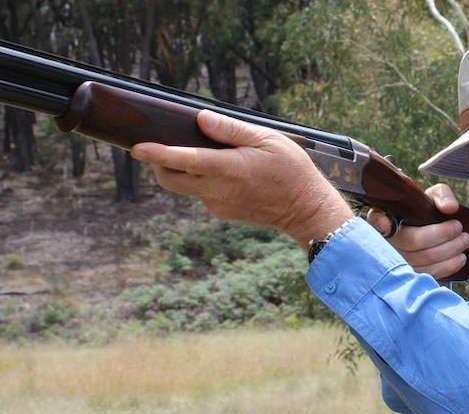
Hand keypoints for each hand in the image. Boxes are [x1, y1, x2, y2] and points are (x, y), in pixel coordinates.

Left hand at [130, 110, 353, 245]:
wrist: (305, 210)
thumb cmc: (292, 171)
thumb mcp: (269, 140)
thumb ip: (232, 130)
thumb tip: (201, 119)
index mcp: (230, 169)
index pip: (184, 161)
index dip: (157, 154)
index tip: (137, 147)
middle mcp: (218, 190)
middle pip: (171, 179)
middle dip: (159, 163)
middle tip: (164, 144)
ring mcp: (218, 204)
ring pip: (186, 186)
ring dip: (185, 170)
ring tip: (210, 154)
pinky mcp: (222, 212)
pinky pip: (202, 193)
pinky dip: (204, 179)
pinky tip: (228, 171)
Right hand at [367, 184, 468, 279]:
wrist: (431, 232)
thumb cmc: (426, 213)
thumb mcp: (432, 197)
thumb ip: (441, 196)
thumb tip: (449, 208)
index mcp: (385, 217)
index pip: (375, 219)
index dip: (378, 222)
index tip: (385, 223)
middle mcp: (386, 242)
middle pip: (413, 242)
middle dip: (442, 235)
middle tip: (459, 228)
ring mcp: (397, 262)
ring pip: (423, 261)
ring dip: (450, 251)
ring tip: (464, 240)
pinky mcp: (410, 277)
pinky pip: (429, 275)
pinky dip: (448, 267)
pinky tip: (460, 257)